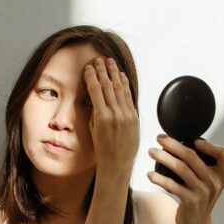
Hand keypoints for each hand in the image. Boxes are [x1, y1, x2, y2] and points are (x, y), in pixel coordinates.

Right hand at [84, 57, 138, 173]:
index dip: (91, 76)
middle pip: (108, 85)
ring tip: (110, 62)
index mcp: (101, 116)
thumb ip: (96, 112)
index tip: (88, 68)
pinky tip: (121, 76)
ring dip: (114, 73)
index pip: (95, 90)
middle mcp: (115, 113)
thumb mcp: (93, 129)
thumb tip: (96, 98)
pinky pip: (129, 96)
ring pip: (119, 88)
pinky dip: (125, 85)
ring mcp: (126, 114)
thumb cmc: (103, 149)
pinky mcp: (134, 117)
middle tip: (99, 59)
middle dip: (103, 70)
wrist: (117, 163)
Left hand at [147, 136, 223, 223]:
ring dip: (163, 157)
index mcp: (221, 174)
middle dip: (173, 144)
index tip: (193, 140)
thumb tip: (180, 142)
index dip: (210, 146)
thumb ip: (202, 165)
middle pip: (192, 157)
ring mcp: (203, 191)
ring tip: (152, 152)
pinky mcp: (190, 201)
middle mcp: (214, 182)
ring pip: (180, 168)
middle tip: (160, 138)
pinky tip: (150, 174)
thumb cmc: (198, 198)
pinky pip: (171, 185)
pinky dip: (159, 178)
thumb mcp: (208, 182)